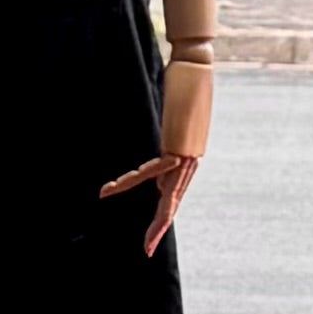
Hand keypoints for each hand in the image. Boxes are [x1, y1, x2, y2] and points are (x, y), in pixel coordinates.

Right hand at [104, 54, 212, 254]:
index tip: (150, 227)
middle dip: (160, 226)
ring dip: (158, 219)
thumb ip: (168, 132)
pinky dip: (135, 180)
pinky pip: (156, 169)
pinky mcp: (181, 145)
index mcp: (188, 156)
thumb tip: (162, 138)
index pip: (171, 189)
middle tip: (147, 248)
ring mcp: (188, 154)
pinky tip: (115, 188)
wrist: (197, 65)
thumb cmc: (185, 83)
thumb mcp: (174, 115)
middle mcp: (191, 160)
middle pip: (173, 200)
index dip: (161, 209)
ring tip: (147, 240)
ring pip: (169, 193)